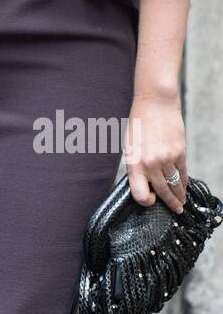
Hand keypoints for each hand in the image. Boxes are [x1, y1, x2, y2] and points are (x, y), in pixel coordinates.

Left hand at [123, 92, 186, 212]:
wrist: (155, 103)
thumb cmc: (139, 123)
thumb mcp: (130, 146)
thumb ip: (137, 165)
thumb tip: (145, 183)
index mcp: (134, 163)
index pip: (140, 194)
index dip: (146, 201)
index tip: (151, 201)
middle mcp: (151, 163)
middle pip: (162, 192)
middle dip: (170, 204)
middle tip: (176, 210)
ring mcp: (167, 158)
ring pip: (175, 184)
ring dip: (179, 195)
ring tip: (181, 201)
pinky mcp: (180, 152)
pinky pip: (183, 172)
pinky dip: (184, 181)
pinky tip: (183, 185)